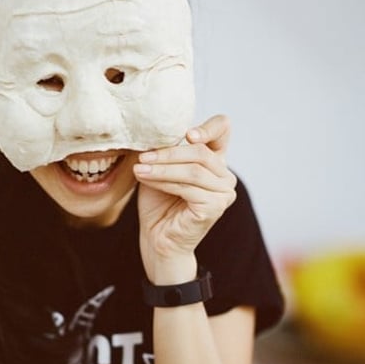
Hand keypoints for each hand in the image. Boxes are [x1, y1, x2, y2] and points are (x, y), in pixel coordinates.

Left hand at [133, 115, 236, 281]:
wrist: (157, 237)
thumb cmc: (158, 202)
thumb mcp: (160, 168)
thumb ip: (165, 150)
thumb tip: (155, 131)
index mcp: (215, 160)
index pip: (222, 130)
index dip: (208, 127)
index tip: (186, 134)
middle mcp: (225, 175)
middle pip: (201, 152)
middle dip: (168, 154)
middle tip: (142, 157)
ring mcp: (224, 192)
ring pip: (193, 170)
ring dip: (162, 168)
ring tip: (139, 168)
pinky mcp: (216, 206)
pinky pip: (188, 187)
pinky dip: (164, 181)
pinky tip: (145, 179)